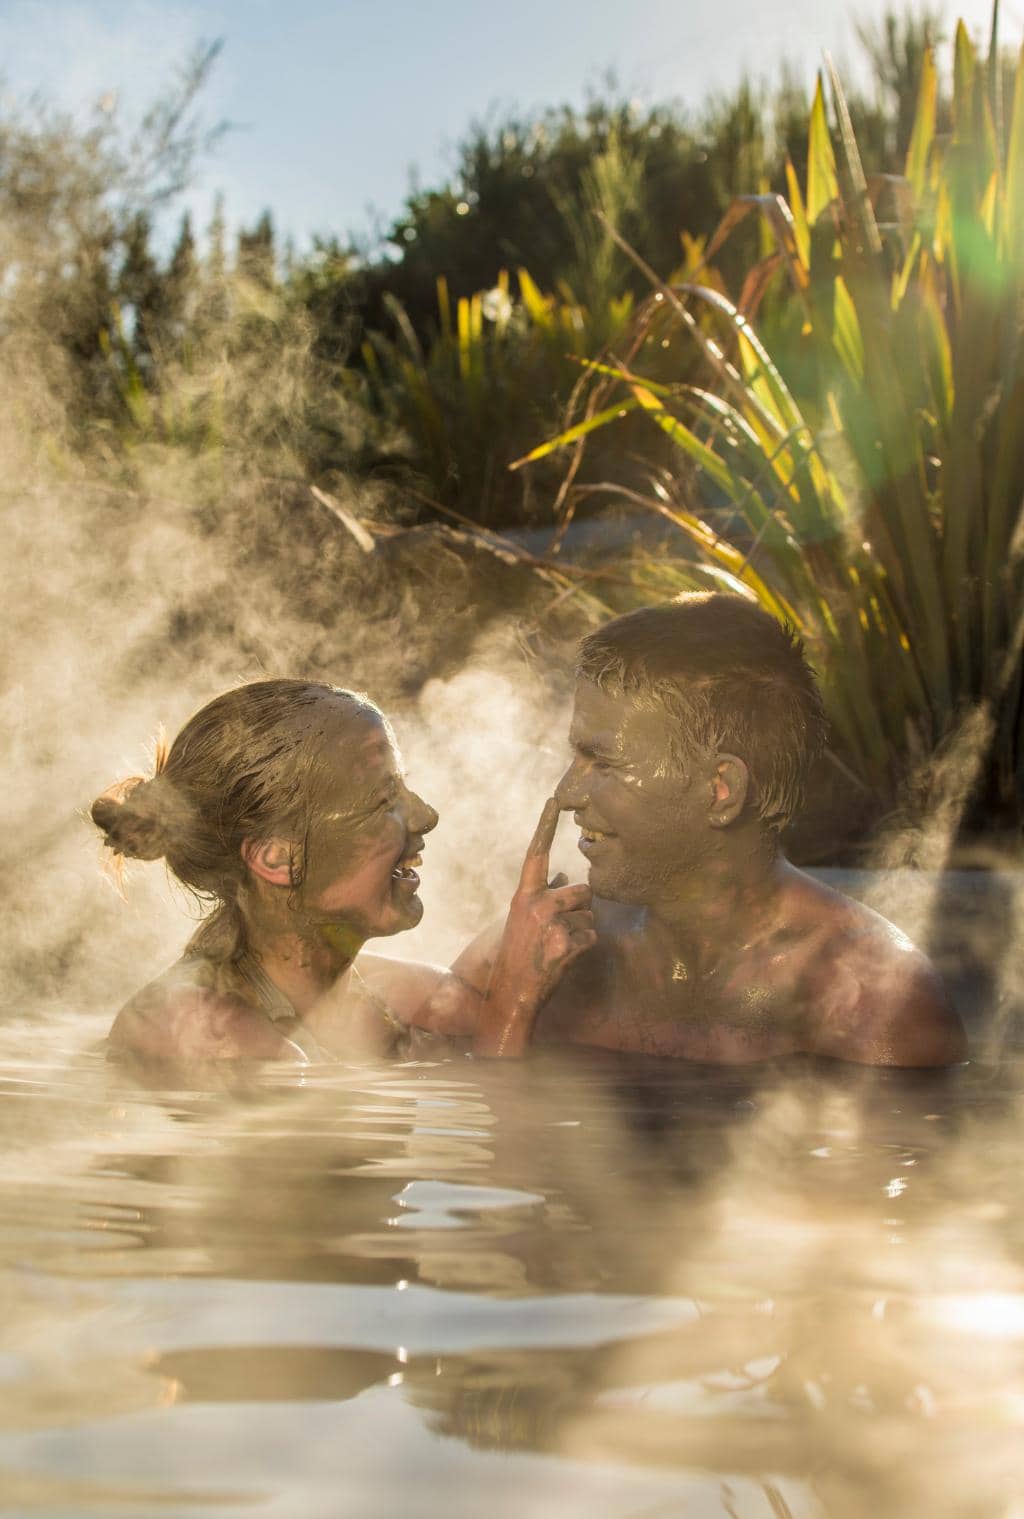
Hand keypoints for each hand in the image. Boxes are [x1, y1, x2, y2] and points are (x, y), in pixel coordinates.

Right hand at [472, 798, 595, 1056]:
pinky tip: (564, 960)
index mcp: (523, 897)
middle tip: (561, 932)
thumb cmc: (518, 958)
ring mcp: (551, 924)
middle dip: (582, 909)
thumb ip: (541, 898)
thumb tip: (561, 877)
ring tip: (559, 948)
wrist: (510, 995)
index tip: (554, 801)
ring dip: (582, 932)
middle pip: (582, 890)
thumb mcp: (521, 922)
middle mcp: (537, 905)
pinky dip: (584, 949)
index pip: (535, 854)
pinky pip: (592, 937)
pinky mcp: (566, 944)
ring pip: (590, 917)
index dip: (544, 826)